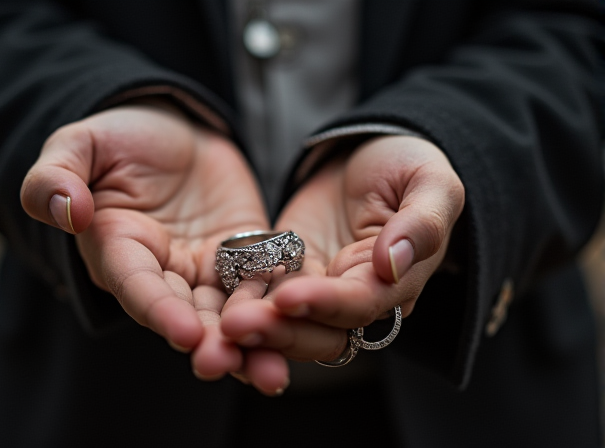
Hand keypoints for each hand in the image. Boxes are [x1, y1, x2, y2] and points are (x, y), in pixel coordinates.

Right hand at [20, 103, 276, 383]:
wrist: (171, 128)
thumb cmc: (119, 137)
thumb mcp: (79, 145)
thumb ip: (57, 177)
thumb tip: (65, 211)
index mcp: (119, 249)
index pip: (137, 286)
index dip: (159, 310)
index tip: (185, 333)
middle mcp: (163, 270)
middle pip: (186, 313)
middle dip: (209, 342)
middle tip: (232, 366)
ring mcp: (205, 266)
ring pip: (228, 310)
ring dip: (250, 340)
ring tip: (274, 372)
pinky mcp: (242, 253)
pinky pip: (262, 279)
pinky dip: (279, 301)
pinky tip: (304, 321)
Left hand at [221, 135, 464, 362]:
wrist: (372, 154)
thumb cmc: (409, 165)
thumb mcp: (431, 183)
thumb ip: (422, 224)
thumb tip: (393, 265)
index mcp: (398, 281)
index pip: (362, 304)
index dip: (326, 304)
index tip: (289, 297)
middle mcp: (357, 295)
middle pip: (320, 329)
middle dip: (281, 330)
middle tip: (237, 327)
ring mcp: (321, 286)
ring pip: (289, 322)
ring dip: (257, 327)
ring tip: (223, 324)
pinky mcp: (289, 272)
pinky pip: (264, 294)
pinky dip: (242, 302)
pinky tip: (215, 304)